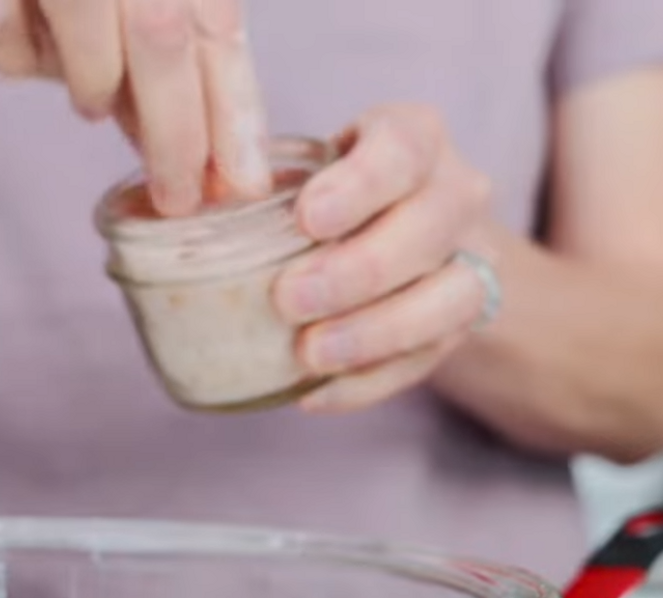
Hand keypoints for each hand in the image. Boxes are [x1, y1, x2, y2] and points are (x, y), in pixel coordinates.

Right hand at [0, 0, 270, 214]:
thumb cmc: (27, 5)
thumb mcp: (107, 44)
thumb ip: (163, 87)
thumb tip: (228, 170)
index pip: (214, 18)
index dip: (232, 102)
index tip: (240, 185)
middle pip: (167, 20)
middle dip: (179, 124)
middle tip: (177, 200)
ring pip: (91, 3)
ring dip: (95, 77)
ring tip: (86, 105)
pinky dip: (8, 51)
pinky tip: (4, 54)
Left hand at [272, 104, 496, 413]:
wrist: (396, 240)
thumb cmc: (328, 196)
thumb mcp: (299, 173)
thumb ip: (258, 182)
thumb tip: (195, 198)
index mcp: (414, 138)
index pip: (403, 148)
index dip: (360, 184)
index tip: (308, 217)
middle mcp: (455, 193)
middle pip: (430, 226)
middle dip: (360, 268)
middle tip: (290, 298)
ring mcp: (468, 260)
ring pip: (451, 296)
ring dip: (377, 331)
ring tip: (310, 354)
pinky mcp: (460, 324)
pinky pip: (427, 359)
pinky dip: (370, 382)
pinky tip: (315, 393)